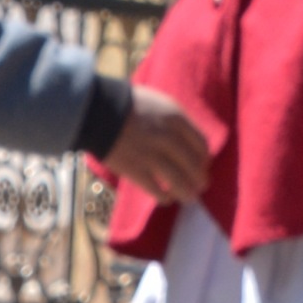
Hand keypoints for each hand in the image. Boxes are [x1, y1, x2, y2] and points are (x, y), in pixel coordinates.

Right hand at [105, 85, 213, 204]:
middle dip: (199, 179)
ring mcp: (151, 155)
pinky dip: (164, 196)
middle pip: (192, 165)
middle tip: (200, 186)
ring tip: (188, 198)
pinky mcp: (135, 170)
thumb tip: (186, 141)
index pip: (200, 144)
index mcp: (175, 119)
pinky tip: (166, 199)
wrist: (97, 111)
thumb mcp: (158, 103)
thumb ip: (174, 120)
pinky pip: (156, 189)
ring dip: (186, 192)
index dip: (204, 159)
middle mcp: (167, 138)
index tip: (203, 166)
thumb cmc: (128, 104)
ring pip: (178, 180)